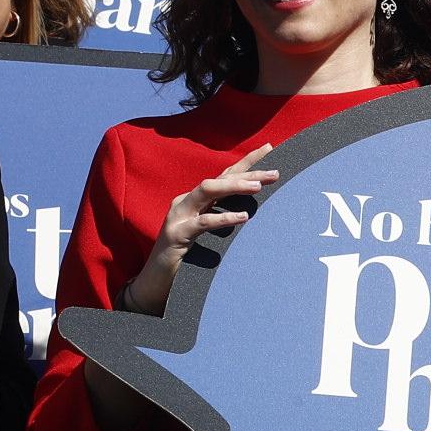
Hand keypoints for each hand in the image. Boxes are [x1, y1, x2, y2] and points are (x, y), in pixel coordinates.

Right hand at [122, 144, 278, 317]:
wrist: (155, 282)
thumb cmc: (186, 258)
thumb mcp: (209, 235)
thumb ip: (225, 219)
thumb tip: (256, 212)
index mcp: (197, 200)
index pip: (224, 175)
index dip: (246, 161)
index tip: (270, 148)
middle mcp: (187, 202)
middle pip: (219, 179)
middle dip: (247, 172)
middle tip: (275, 172)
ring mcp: (179, 216)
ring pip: (207, 191)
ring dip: (234, 187)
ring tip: (258, 186)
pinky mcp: (176, 234)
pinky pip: (202, 222)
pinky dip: (223, 218)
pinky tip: (242, 217)